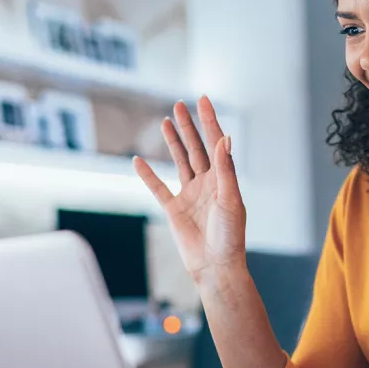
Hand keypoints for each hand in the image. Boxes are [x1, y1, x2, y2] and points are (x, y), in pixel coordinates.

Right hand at [134, 96, 245, 285]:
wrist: (215, 267)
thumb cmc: (230, 236)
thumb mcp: (230, 200)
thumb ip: (226, 169)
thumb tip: (225, 138)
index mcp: (224, 179)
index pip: (215, 144)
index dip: (209, 121)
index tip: (203, 100)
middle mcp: (207, 184)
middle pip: (196, 148)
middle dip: (189, 126)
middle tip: (180, 105)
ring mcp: (190, 195)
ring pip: (179, 162)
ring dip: (173, 142)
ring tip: (166, 121)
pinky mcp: (174, 209)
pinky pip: (158, 188)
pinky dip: (147, 175)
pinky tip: (138, 160)